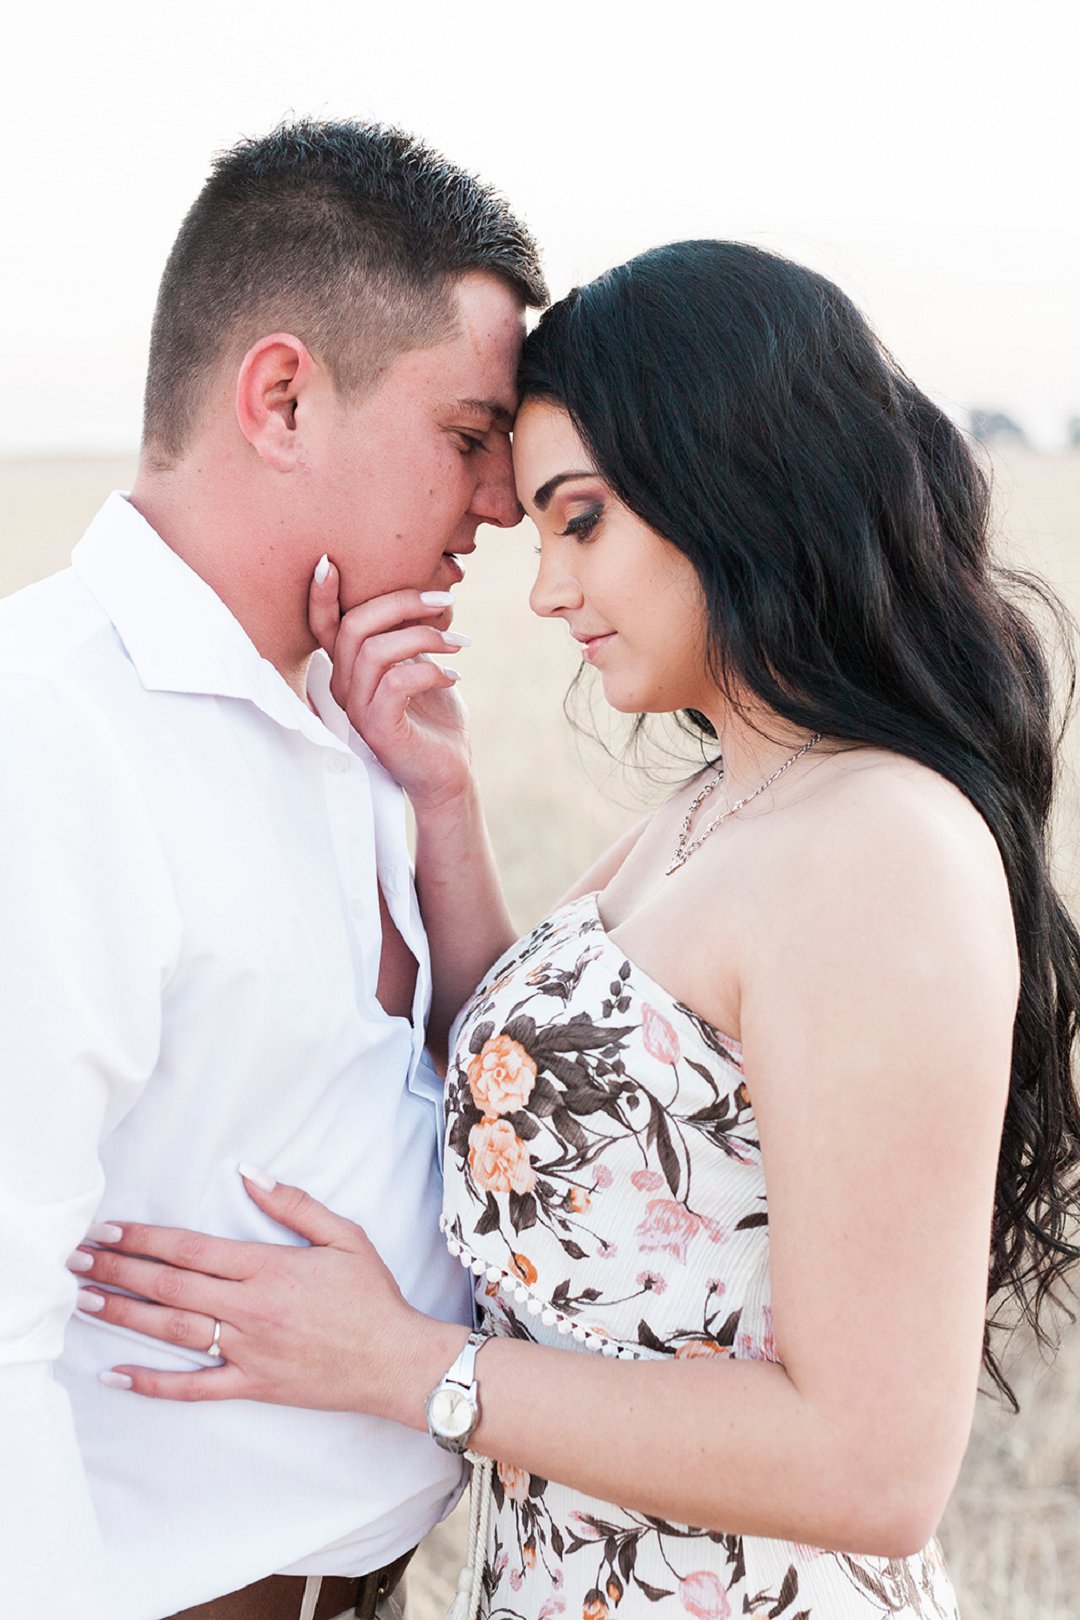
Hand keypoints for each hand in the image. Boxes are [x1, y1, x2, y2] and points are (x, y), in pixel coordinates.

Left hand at [68, 1173, 441, 1413]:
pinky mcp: (251, 1385)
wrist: (394, 1361)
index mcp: (268, 1268)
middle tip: (76, 1260)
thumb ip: (294, 1204)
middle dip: (119, 1270)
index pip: (191, 1250)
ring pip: (172, 1331)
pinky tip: (117, 1374)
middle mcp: (250, 1309)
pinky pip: (193, 1387)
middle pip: (170, 1286)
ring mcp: (247, 1350)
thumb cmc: (372, 1296)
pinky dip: (153, 1382)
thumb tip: (249, 1173)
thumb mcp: (344, 1236)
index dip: (146, 1239)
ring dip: (124, 1314)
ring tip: (84, 1300)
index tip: (110, 1229)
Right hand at [309, 560, 473, 811]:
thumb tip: (423, 592)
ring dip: (424, 636)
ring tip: (459, 645)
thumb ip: (408, 633)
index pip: (323, 626)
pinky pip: (396, 683)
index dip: (320, 594)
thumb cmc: (433, 716)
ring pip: (375, 651)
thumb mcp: (418, 664)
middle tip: (446, 601)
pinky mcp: (378, 728)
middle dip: (402, 603)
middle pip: (354, 625)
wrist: (447, 772)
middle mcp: (343, 686)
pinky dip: (431, 671)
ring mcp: (357, 709)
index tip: (330, 560)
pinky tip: (454, 676)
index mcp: (348, 667)